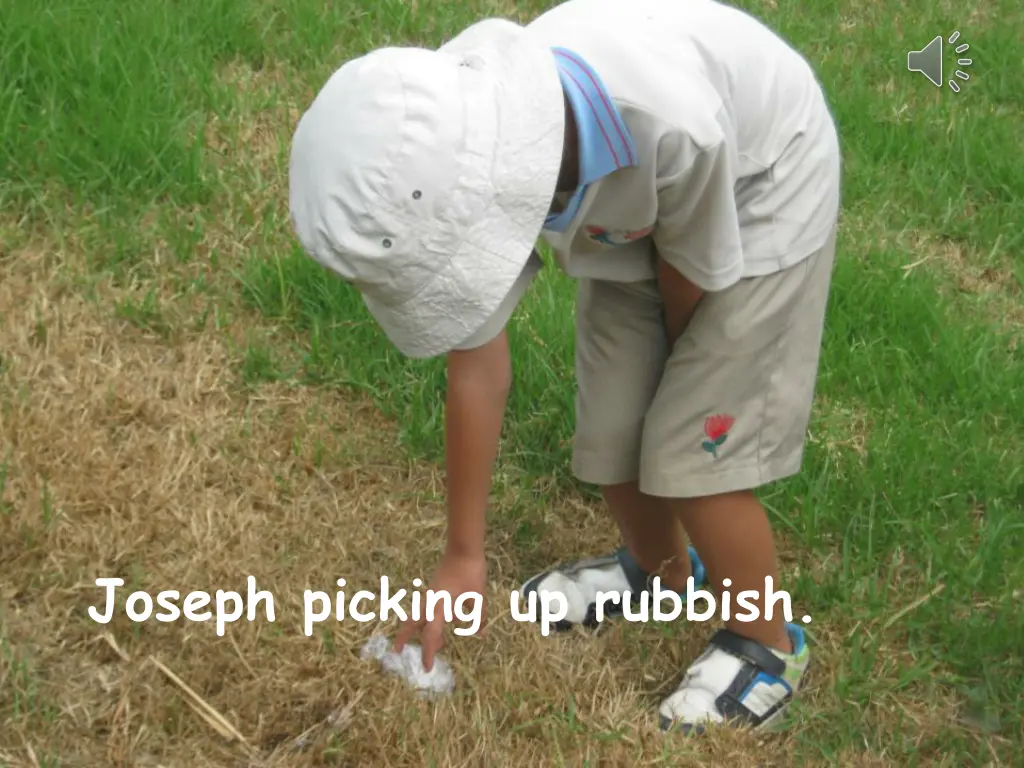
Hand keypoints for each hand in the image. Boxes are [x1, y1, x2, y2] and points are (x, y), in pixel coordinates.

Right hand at [393, 549, 486, 669]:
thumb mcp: (479, 598)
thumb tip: (480, 633)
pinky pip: (426, 607)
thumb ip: (479, 617)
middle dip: (403, 636)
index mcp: (439, 607)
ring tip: (423, 641)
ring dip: (415, 627)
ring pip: (417, 614)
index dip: (429, 652)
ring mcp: (430, 593)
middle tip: (396, 650)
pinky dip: (427, 617)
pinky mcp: (434, 588)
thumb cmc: (471, 573)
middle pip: (411, 622)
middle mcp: (430, 601)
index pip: (431, 635)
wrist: (464, 549)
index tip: (427, 668)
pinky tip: (443, 619)